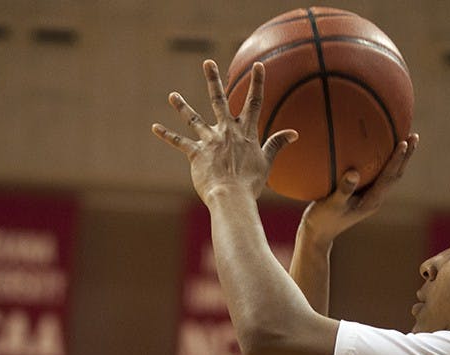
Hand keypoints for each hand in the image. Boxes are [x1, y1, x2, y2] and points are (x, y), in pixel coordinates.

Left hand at [152, 59, 297, 204]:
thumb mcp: (267, 162)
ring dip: (182, 106)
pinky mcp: (195, 154)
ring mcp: (209, 141)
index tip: (258, 66)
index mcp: (245, 133)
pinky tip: (155, 128)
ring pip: (193, 119)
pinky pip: (179, 142)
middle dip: (213, 80)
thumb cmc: (251, 183)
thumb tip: (294, 133)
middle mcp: (226, 131)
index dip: (257, 83)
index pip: (254, 102)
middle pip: (219, 100)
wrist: (231, 197)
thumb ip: (276, 144)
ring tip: (172, 96)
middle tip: (207, 63)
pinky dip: (166, 135)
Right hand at [301, 133, 419, 241]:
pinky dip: (383, 161)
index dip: (398, 159)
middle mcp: (375, 198)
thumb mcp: (331, 205)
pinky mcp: (363, 195)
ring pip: (389, 175)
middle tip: (414, 136)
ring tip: (405, 139)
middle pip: (396, 175)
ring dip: (399, 158)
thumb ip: (343, 190)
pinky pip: (378, 175)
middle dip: (406, 156)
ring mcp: (370, 197)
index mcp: (371, 201)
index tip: (405, 142)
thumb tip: (354, 173)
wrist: (318, 235)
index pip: (389, 177)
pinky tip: (378, 149)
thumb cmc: (322, 221)